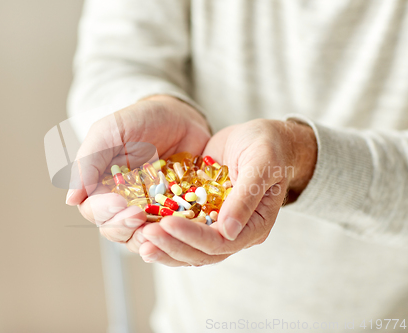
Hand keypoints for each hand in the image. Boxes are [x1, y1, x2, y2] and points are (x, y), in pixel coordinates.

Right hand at [65, 95, 210, 247]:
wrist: (180, 115)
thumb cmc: (140, 119)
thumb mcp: (110, 132)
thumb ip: (88, 162)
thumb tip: (70, 199)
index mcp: (102, 186)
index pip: (94, 210)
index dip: (103, 211)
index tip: (119, 202)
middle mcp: (123, 203)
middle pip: (114, 229)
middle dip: (124, 226)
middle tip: (138, 215)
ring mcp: (150, 210)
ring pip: (140, 236)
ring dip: (146, 237)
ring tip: (157, 230)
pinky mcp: (175, 212)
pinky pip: (171, 231)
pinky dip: (172, 234)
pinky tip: (178, 230)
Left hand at [139, 119, 316, 265]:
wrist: (262, 138)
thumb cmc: (268, 147)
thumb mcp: (261, 164)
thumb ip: (246, 196)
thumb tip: (228, 231)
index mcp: (255, 226)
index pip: (220, 242)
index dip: (192, 236)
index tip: (166, 223)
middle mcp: (236, 232)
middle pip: (201, 253)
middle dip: (172, 245)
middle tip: (145, 236)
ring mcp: (218, 225)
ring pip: (189, 248)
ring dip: (165, 246)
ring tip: (139, 239)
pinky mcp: (203, 214)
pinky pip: (182, 230)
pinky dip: (164, 233)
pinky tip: (142, 229)